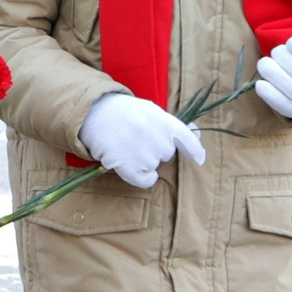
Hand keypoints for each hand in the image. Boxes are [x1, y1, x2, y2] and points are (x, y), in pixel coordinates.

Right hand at [77, 92, 206, 188]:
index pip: (187, 139)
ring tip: (126, 145)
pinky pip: (146, 180)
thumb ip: (172, 124)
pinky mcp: (127, 166)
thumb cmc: (123, 112)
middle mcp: (155, 137)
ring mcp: (142, 153)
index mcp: (163, 120)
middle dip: (156, 149)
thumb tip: (197, 132)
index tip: (199, 159)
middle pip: (167, 154)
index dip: (195, 151)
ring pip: (154, 166)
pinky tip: (129, 165)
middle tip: (137, 137)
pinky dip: (141, 176)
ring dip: (144, 161)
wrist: (92, 113)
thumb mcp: (150, 111)